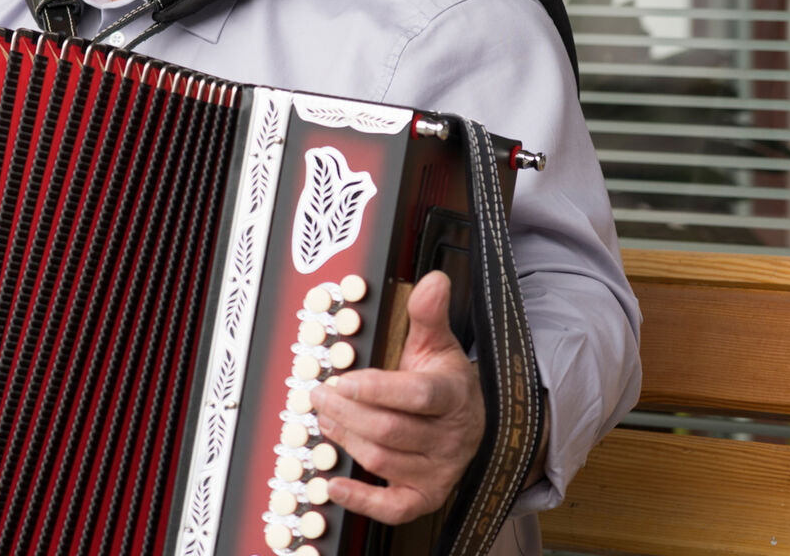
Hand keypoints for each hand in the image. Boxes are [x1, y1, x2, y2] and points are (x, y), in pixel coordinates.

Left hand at [309, 269, 484, 524]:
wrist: (471, 422)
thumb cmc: (443, 380)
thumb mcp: (438, 343)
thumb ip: (428, 313)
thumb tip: (433, 281)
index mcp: (451, 395)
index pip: (416, 396)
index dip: (375, 389)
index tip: (341, 379)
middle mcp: (448, 438)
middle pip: (390, 430)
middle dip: (346, 412)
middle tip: (318, 393)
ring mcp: (438, 471)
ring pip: (383, 461)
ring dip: (345, 439)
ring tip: (324, 417)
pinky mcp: (424, 497)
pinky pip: (392, 508)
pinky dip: (360, 498)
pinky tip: (332, 482)